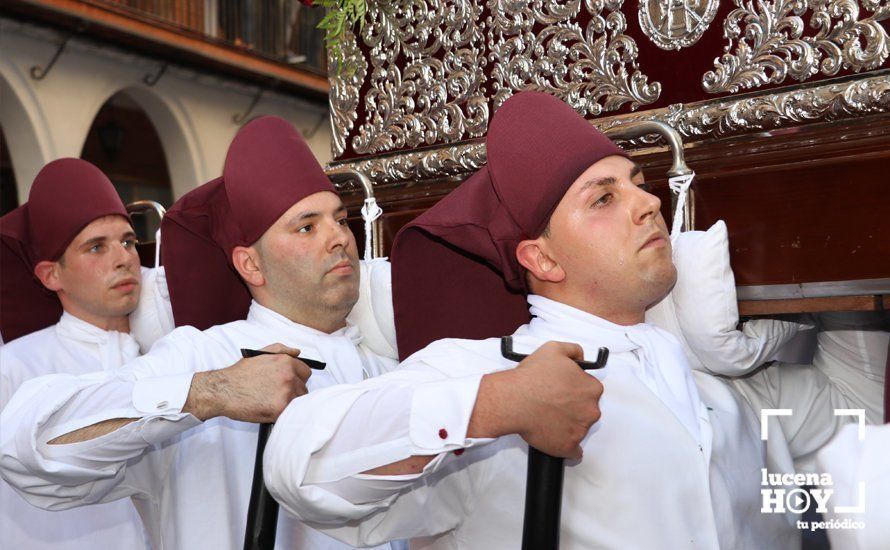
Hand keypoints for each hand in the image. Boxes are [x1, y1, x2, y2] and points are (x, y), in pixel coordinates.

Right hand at [184, 344, 311, 422]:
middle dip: (294, 391)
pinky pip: (290, 412)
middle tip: (277, 394)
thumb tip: (297, 352)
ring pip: (299, 401)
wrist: (223, 390)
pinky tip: (271, 409)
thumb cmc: (240, 374)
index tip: (288, 383)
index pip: (306, 372)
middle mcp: (289, 375)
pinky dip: (283, 412)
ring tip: (272, 401)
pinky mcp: (281, 408)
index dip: (297, 378)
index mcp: (286, 361)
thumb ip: (282, 350)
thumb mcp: (261, 354)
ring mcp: (286, 392)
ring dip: (289, 402)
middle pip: (304, 387)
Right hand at [471, 341, 602, 458]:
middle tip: (553, 403)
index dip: (574, 388)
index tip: (561, 389)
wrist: (513, 400)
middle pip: (586, 409)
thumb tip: (581, 357)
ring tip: (547, 417)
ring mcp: (581, 431)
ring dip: (568, 424)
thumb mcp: (554, 349)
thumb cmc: (532, 377)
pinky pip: (574, 451)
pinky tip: (555, 437)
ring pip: (579, 428)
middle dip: (573, 406)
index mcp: (592, 388)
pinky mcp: (568, 447)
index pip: (590, 389)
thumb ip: (574, 350)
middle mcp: (591, 411)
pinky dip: (567, 447)